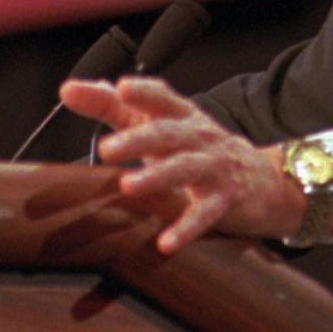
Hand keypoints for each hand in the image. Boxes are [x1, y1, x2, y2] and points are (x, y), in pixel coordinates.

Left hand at [59, 75, 304, 253]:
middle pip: (170, 133)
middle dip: (140, 138)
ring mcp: (214, 167)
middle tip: (107, 148)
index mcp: (183, 116)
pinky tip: (166, 242)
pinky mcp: (225, 199)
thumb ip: (113, 108)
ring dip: (159, 175)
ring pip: (186, 167)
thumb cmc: (198, 149)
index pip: (163, 97)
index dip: (144, 92)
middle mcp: (199, 136)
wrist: (263, 179)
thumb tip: (69, 90)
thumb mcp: (161, 125)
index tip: (119, 89)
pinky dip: (186, 227)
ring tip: (129, 185)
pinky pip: (205, 213)